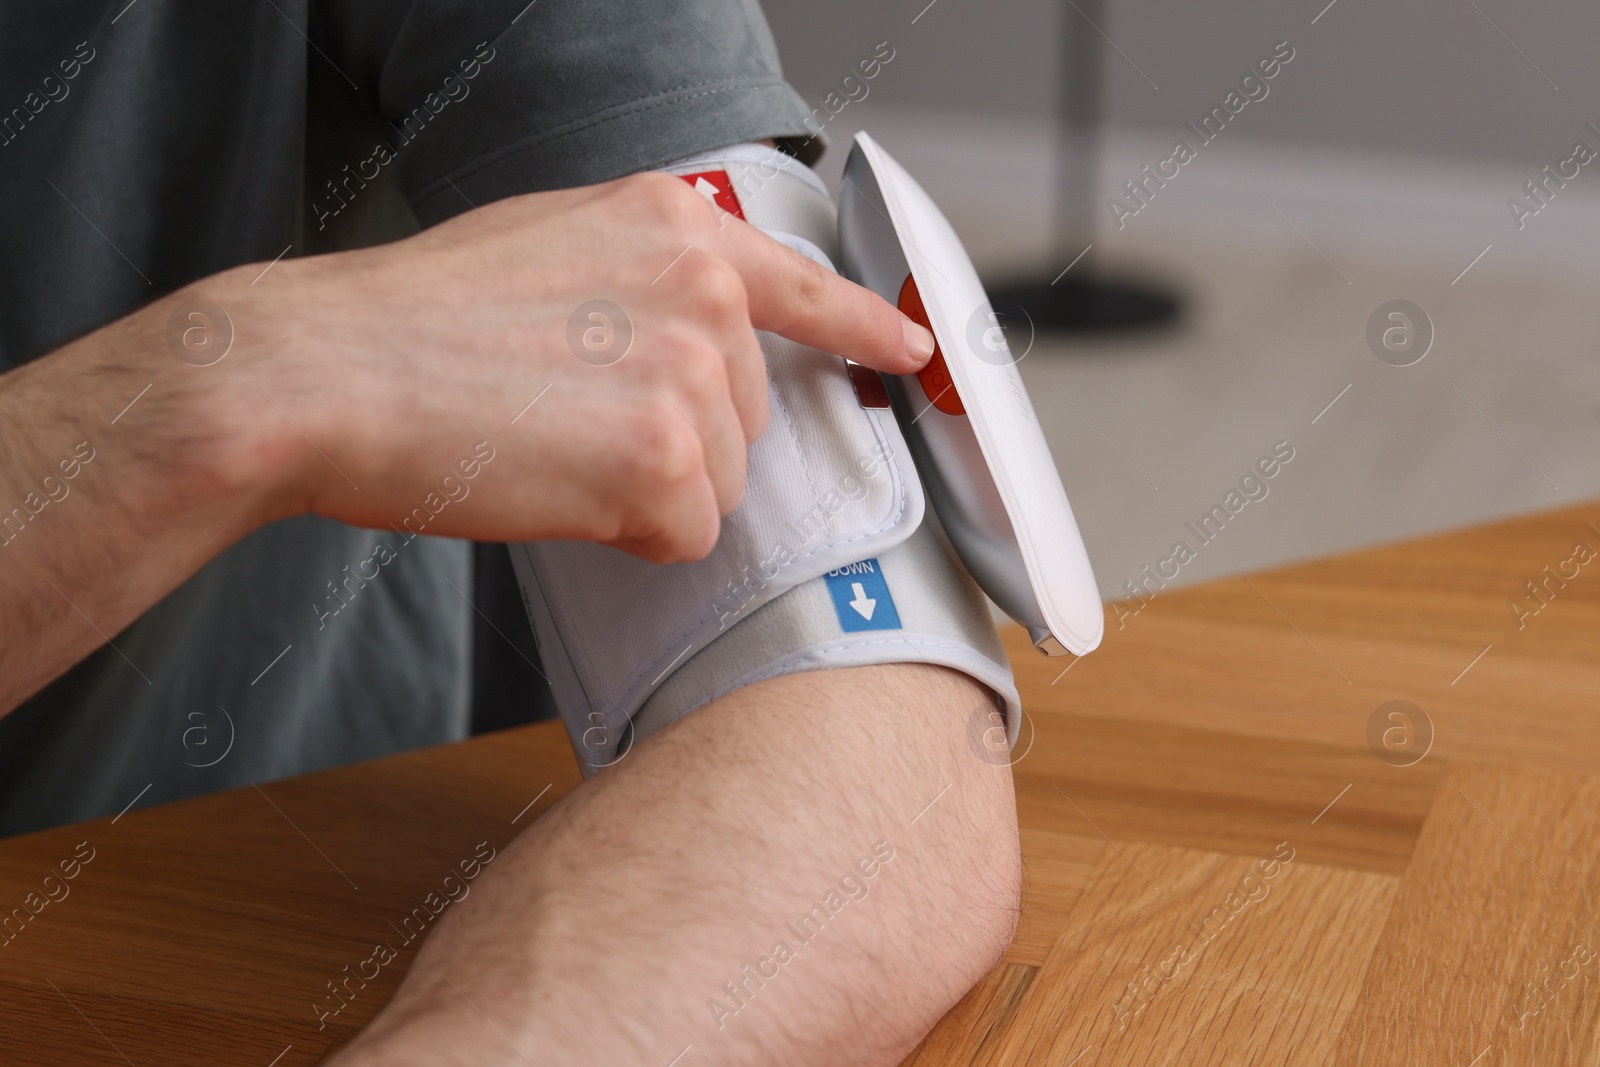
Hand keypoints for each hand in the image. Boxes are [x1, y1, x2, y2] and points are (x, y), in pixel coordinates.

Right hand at [205, 172, 934, 561]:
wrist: (324, 373)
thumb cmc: (410, 323)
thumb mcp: (549, 247)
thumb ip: (644, 280)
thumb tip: (697, 346)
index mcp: (674, 225)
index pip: (801, 284)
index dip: (864, 322)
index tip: (910, 346)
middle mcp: (704, 289)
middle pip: (747, 416)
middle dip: (675, 440)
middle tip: (564, 420)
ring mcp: (694, 373)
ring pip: (721, 483)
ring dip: (648, 491)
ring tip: (547, 445)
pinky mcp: (670, 461)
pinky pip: (689, 535)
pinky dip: (630, 535)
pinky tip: (555, 487)